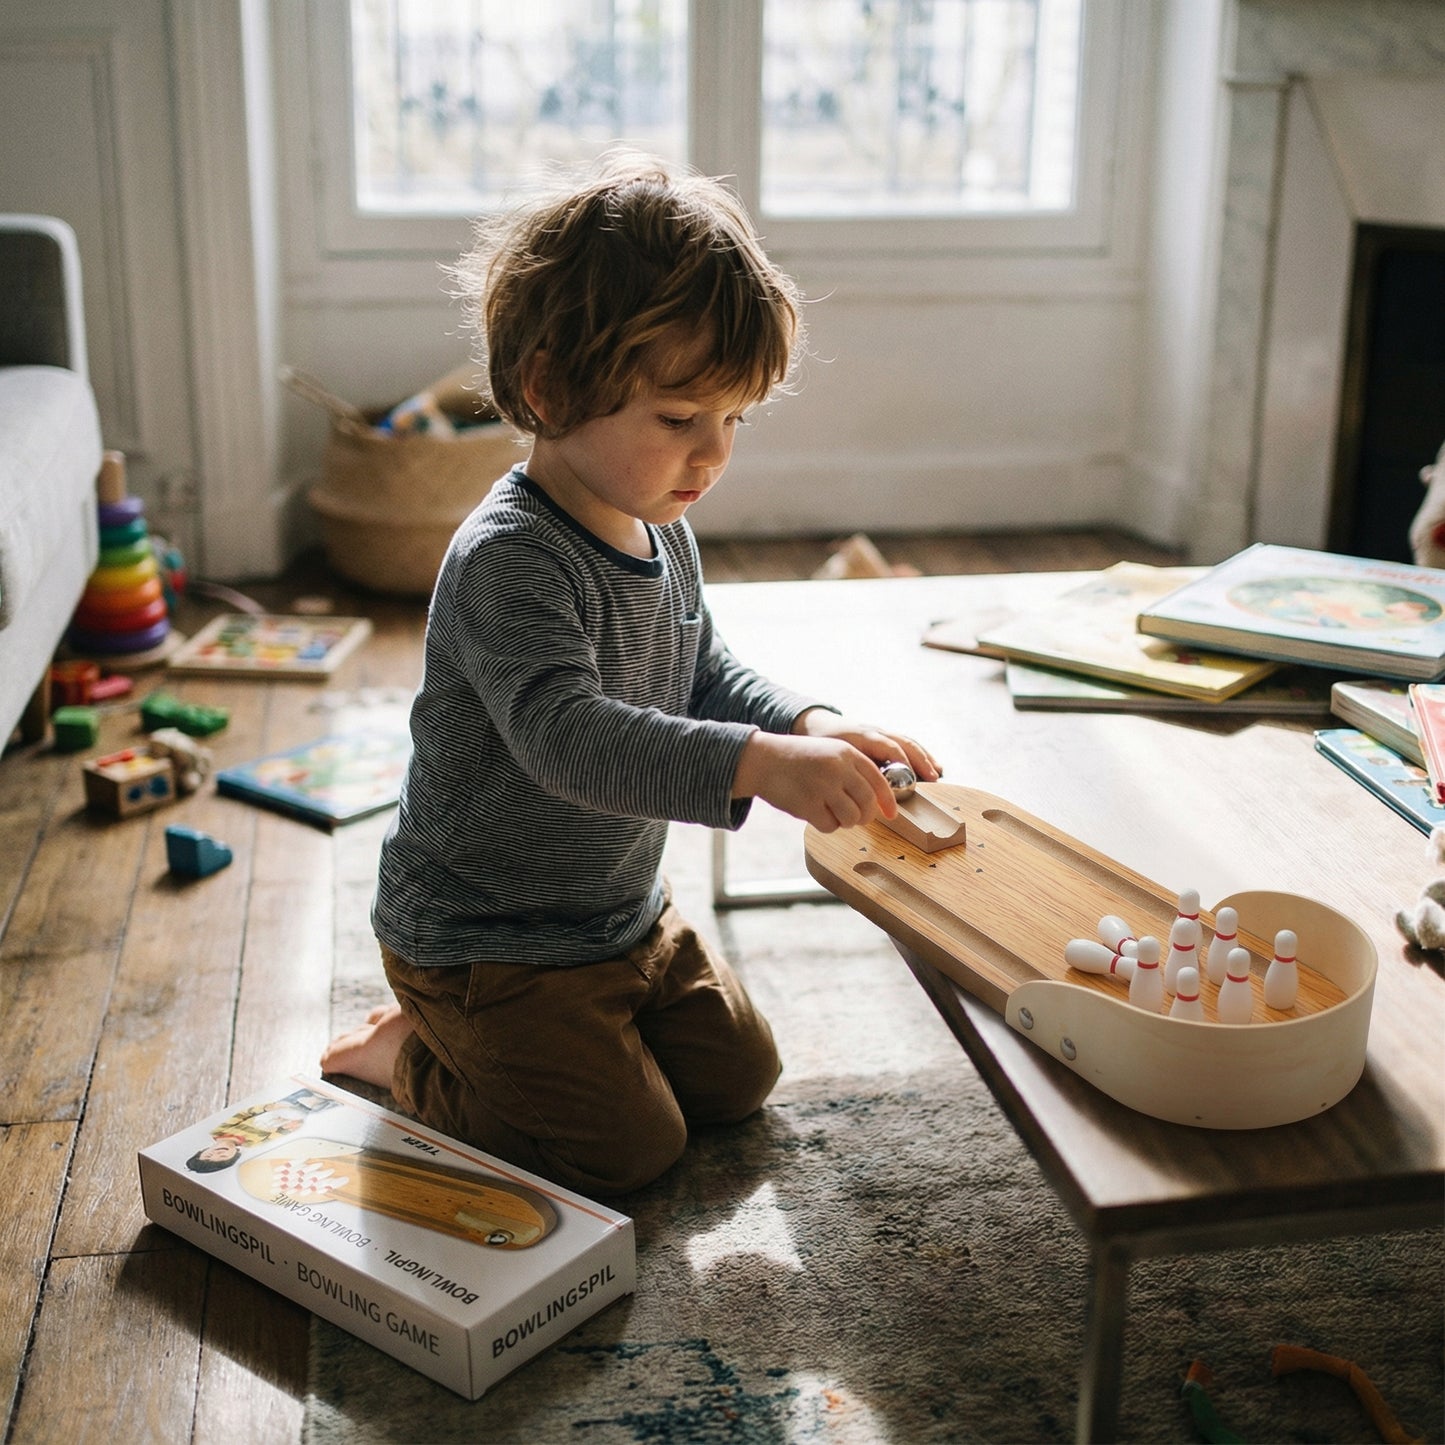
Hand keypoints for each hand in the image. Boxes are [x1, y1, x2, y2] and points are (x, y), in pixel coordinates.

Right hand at [731, 712, 941, 832]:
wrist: (764, 760)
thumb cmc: (799, 759)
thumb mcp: (830, 753)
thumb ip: (853, 770)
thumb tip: (877, 802)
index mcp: (847, 753)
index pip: (879, 781)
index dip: (888, 801)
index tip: (891, 814)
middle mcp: (838, 769)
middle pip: (867, 804)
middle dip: (865, 816)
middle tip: (857, 818)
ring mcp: (823, 787)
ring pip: (852, 818)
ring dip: (845, 821)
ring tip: (831, 812)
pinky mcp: (808, 805)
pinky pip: (830, 826)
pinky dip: (826, 824)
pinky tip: (815, 813)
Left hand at [791, 709, 941, 788]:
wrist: (818, 725)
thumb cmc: (824, 742)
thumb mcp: (834, 755)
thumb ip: (851, 768)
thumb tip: (867, 789)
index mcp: (865, 735)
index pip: (891, 748)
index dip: (904, 764)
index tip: (913, 781)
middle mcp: (877, 731)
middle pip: (905, 743)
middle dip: (921, 761)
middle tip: (933, 778)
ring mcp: (882, 733)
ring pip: (908, 742)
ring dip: (924, 757)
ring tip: (936, 773)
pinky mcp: (883, 737)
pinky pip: (905, 743)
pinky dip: (918, 755)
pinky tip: (927, 766)